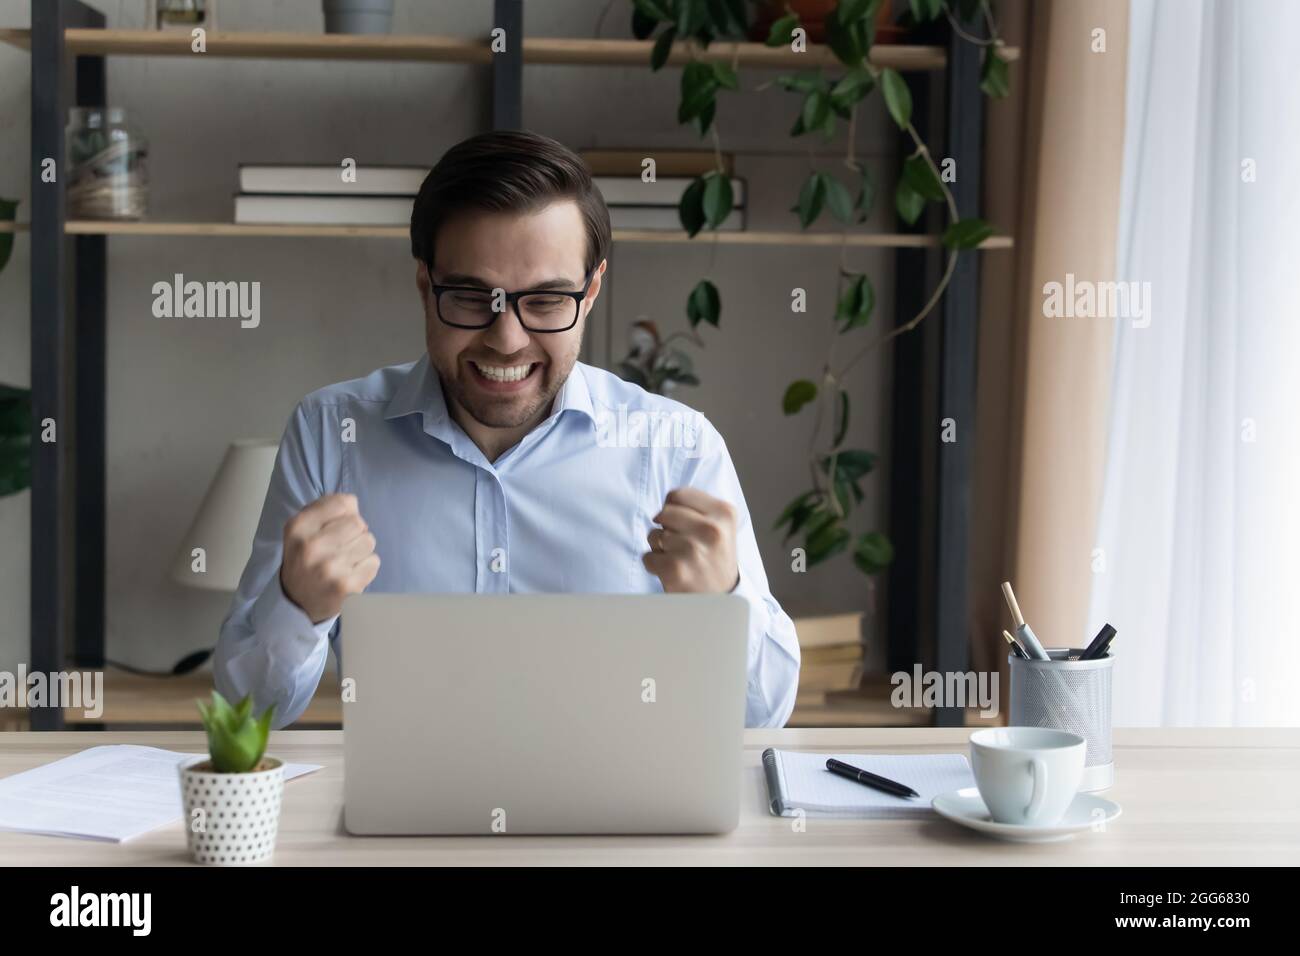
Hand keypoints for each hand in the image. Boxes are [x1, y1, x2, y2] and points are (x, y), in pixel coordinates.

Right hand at [279, 493, 379, 623]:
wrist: (298, 602)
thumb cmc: (306, 558)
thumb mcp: (303, 529)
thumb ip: (326, 508)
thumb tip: (353, 503)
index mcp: (298, 527)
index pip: (342, 503)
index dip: (346, 513)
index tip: (336, 526)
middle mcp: (311, 546)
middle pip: (359, 523)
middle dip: (355, 532)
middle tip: (341, 547)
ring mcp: (330, 568)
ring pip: (369, 541)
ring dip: (362, 550)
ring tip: (345, 560)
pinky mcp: (347, 586)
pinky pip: (374, 562)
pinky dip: (366, 566)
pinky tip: (350, 573)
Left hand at [642, 487, 739, 593]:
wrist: (723, 599)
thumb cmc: (715, 558)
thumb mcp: (721, 525)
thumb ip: (695, 507)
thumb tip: (662, 508)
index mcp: (724, 513)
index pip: (677, 495)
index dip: (674, 510)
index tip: (686, 526)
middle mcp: (711, 529)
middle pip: (663, 513)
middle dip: (666, 528)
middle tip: (683, 546)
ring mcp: (692, 549)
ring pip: (654, 535)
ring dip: (661, 549)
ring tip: (682, 560)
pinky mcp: (675, 569)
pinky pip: (647, 557)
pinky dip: (655, 566)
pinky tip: (674, 572)